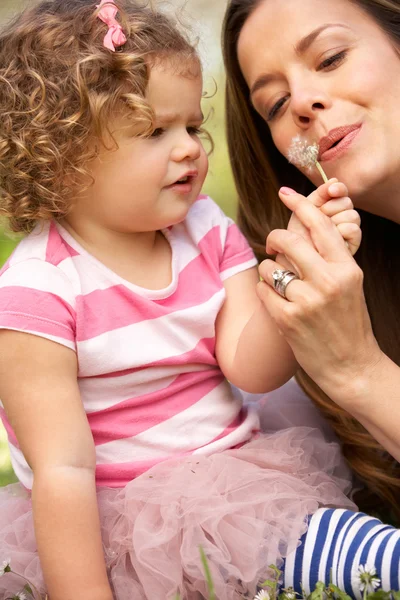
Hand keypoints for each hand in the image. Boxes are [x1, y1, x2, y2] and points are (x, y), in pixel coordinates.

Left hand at [256, 189, 382, 405]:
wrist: (352, 366)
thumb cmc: (349, 323)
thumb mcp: (349, 285)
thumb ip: (328, 260)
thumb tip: (299, 234)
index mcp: (346, 268)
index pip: (320, 225)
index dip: (300, 204)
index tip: (285, 193)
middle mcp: (328, 281)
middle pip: (287, 240)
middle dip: (274, 238)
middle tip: (272, 245)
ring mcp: (306, 301)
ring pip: (269, 267)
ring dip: (268, 272)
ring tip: (280, 285)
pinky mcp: (287, 320)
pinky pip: (262, 291)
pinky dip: (265, 293)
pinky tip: (277, 303)